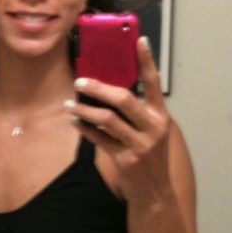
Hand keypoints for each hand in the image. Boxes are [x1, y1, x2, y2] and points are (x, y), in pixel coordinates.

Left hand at [67, 36, 172, 207]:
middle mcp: (153, 128)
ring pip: (107, 119)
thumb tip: (110, 90)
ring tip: (70, 105)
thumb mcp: (151, 133)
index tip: (139, 40)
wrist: (155, 193)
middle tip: (80, 80)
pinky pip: (99, 139)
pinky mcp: (125, 159)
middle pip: (123, 99)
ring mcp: (139, 144)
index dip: (147, 60)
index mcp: (161, 117)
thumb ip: (138, 113)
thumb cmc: (150, 158)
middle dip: (99, 87)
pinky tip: (75, 123)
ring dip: (84, 109)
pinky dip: (85, 129)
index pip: (154, 83)